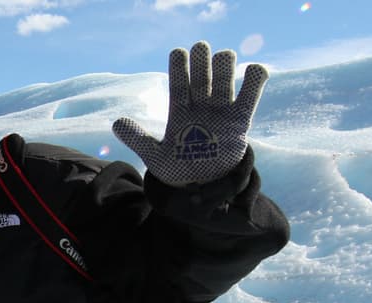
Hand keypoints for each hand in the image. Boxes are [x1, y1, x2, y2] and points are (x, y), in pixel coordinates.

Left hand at [112, 41, 267, 186]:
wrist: (201, 187)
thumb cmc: (177, 170)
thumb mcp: (155, 157)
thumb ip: (138, 139)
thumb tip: (116, 123)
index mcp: (180, 113)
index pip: (179, 87)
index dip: (179, 69)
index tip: (178, 52)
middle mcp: (201, 109)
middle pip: (202, 80)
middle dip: (202, 63)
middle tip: (201, 46)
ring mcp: (221, 113)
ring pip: (224, 84)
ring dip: (224, 68)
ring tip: (224, 55)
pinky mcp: (240, 122)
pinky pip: (249, 99)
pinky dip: (255, 82)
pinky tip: (255, 69)